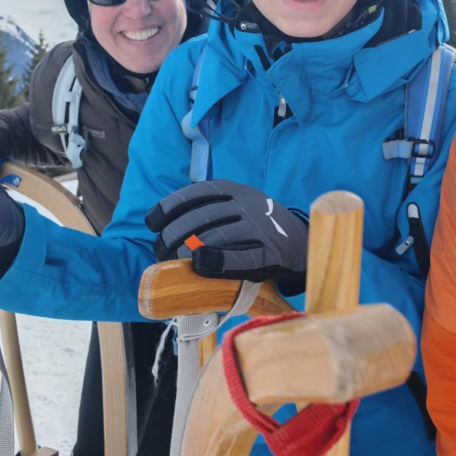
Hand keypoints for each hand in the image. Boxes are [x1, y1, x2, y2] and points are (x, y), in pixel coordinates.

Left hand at [146, 179, 307, 295]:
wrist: (302, 243)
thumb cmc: (258, 229)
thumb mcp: (238, 208)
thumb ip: (210, 211)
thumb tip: (163, 226)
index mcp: (237, 190)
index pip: (196, 193)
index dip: (169, 207)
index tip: (152, 223)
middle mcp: (249, 203)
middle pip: (201, 217)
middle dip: (173, 234)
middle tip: (161, 251)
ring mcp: (262, 227)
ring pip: (217, 236)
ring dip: (187, 251)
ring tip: (172, 262)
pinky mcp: (273, 254)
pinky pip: (243, 258)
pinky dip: (218, 261)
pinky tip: (199, 265)